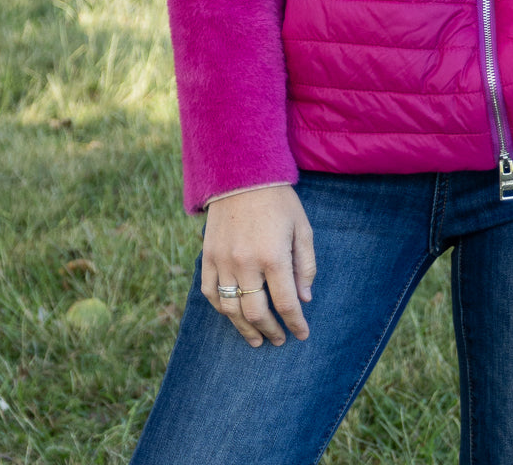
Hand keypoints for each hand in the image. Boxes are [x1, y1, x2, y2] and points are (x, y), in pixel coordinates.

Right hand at [201, 185, 315, 347]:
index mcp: (273, 255)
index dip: (295, 323)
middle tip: (279, 340)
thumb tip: (304, 299)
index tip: (301, 334)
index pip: (286, 303)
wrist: (241, 173)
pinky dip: (222, 308)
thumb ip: (305, 265)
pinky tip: (233, 315)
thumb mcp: (302, 227)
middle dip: (270, 331)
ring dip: (244, 329)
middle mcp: (246, 263)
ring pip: (230, 309)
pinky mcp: (207, 255)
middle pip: (256, 312)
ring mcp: (222, 260)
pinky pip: (210, 292)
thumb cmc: (278, 200)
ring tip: (256, 340)